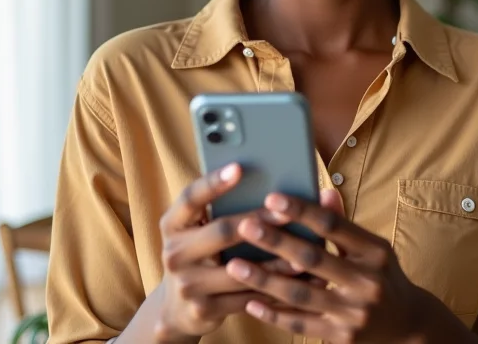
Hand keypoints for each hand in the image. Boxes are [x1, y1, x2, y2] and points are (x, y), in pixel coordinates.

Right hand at [154, 165, 338, 342]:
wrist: (178, 307)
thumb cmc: (200, 251)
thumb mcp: (198, 228)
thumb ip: (219, 206)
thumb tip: (264, 176)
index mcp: (173, 224)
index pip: (191, 197)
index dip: (214, 183)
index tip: (239, 168)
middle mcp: (175, 252)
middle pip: (221, 231)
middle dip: (259, 219)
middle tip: (289, 211)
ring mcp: (187, 284)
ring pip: (240, 269)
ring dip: (276, 261)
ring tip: (305, 250)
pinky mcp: (203, 309)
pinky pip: (246, 298)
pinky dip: (274, 289)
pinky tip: (297, 280)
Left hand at [224, 192, 429, 342]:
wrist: (408, 327)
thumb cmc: (382, 276)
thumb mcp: (373, 248)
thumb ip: (344, 223)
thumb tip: (323, 191)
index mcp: (374, 252)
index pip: (332, 226)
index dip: (301, 211)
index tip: (272, 198)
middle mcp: (366, 282)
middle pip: (313, 258)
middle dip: (276, 241)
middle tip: (244, 225)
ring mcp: (354, 313)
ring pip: (301, 294)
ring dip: (264, 280)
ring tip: (234, 265)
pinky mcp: (342, 338)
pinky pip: (301, 324)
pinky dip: (274, 314)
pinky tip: (250, 302)